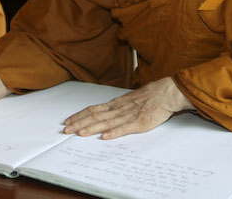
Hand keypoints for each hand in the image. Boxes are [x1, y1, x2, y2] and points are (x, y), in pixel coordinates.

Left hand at [63, 77, 195, 139]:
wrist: (166, 93)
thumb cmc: (150, 96)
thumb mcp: (130, 100)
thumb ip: (118, 107)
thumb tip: (106, 113)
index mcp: (116, 104)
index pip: (93, 109)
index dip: (79, 115)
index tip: (68, 120)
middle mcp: (119, 109)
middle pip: (95, 116)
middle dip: (79, 123)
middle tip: (65, 129)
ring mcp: (128, 116)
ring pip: (106, 122)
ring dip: (91, 128)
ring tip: (79, 133)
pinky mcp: (139, 122)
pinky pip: (124, 128)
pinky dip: (113, 133)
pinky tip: (104, 137)